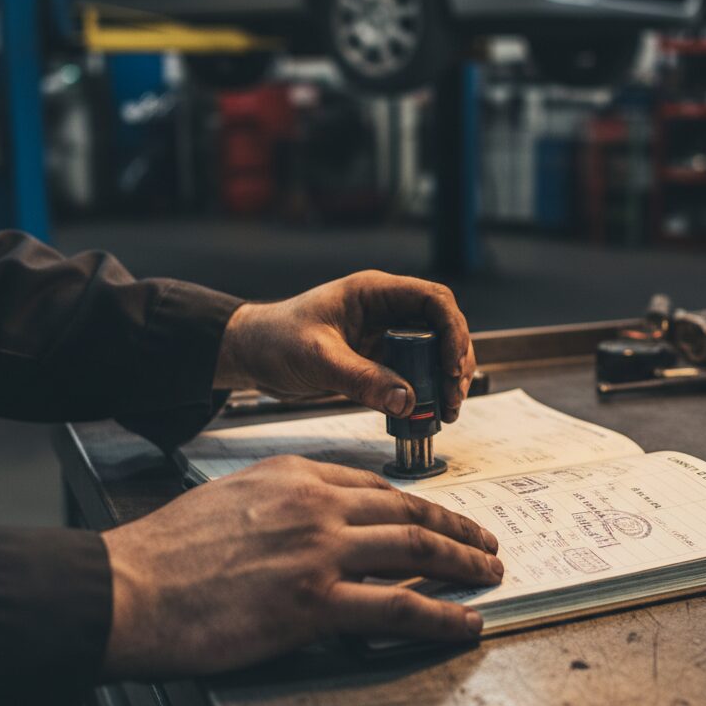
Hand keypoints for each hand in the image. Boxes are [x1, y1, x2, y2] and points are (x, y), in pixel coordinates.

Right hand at [101, 456, 501, 678]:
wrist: (128, 585)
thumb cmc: (169, 547)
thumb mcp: (232, 495)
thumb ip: (283, 499)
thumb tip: (318, 517)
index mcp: (296, 476)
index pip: (375, 486)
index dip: (418, 503)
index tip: (440, 516)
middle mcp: (316, 505)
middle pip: (406, 512)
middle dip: (455, 528)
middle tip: (485, 542)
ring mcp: (318, 552)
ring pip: (413, 549)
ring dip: (461, 562)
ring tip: (488, 574)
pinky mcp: (313, 603)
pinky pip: (397, 606)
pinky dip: (440, 613)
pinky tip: (464, 620)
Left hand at [214, 271, 476, 422]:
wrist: (250, 355)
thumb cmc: (274, 340)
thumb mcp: (317, 359)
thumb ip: (361, 379)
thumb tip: (407, 401)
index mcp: (374, 292)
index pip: (433, 300)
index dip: (452, 330)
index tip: (450, 367)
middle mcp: (386, 310)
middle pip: (442, 326)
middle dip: (454, 361)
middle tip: (453, 397)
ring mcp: (385, 334)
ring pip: (434, 351)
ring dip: (444, 379)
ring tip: (445, 410)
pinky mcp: (378, 359)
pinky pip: (414, 372)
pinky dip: (425, 391)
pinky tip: (424, 413)